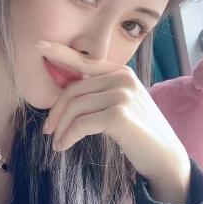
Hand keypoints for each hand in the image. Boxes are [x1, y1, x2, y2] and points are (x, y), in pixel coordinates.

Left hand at [38, 40, 190, 184]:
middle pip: (73, 90)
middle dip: (56, 112)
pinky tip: (63, 146)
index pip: (84, 60)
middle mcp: (122, 78)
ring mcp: (122, 95)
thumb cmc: (138, 133)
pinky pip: (81, 124)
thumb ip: (100, 93)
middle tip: (48, 130)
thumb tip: (67, 92)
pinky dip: (68, 137)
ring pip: (75, 108)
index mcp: (121, 72)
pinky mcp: (119, 115)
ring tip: (57, 142)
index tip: (38, 45)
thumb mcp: (121, 105)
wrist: (164, 157)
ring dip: (61, 128)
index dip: (60, 52)